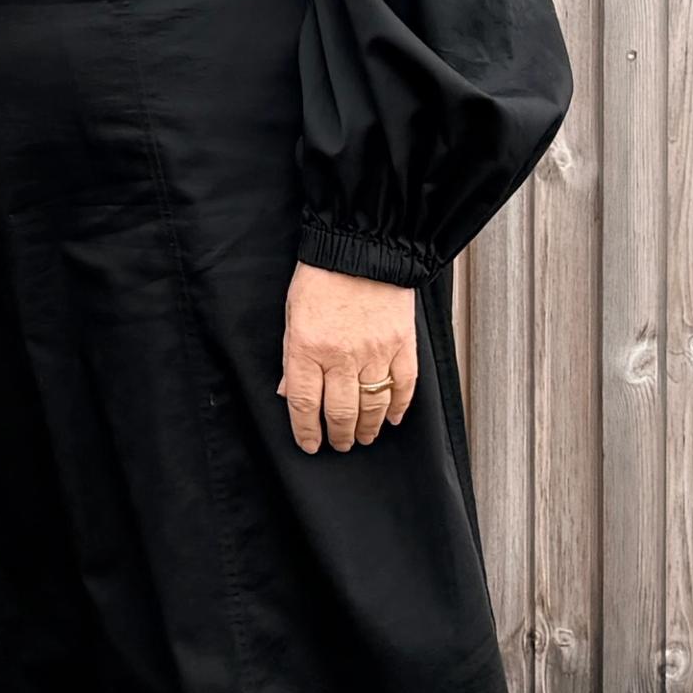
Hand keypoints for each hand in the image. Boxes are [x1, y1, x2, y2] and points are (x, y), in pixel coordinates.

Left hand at [280, 263, 414, 453]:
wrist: (363, 248)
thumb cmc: (323, 276)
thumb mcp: (292, 315)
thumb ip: (291, 358)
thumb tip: (288, 392)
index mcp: (307, 347)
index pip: (304, 404)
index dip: (307, 432)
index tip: (310, 445)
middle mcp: (341, 355)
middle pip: (340, 412)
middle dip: (339, 436)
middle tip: (339, 444)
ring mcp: (375, 352)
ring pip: (372, 406)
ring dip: (367, 428)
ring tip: (364, 437)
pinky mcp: (402, 344)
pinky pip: (403, 386)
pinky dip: (398, 407)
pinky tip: (392, 418)